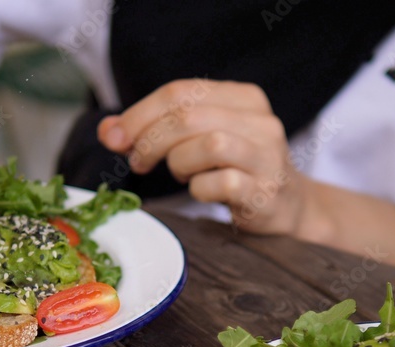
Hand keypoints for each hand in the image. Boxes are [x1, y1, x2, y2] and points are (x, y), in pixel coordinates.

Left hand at [97, 79, 313, 235]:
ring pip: (210, 144)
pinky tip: (201, 191)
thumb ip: (153, 131)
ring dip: (178, 162)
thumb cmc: (234, 170)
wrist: (286, 207)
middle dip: (151, 139)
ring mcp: (267, 156)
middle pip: (190, 116)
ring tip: (179, 174)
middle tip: (138, 162)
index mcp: (243, 98)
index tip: (116, 138)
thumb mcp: (195, 142)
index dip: (140, 113)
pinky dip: (200, 189)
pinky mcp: (266, 191)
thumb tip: (108, 131)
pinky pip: (222, 183)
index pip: (181, 91)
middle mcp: (261, 121)